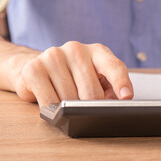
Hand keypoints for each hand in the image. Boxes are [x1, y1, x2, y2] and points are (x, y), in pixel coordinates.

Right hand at [12, 41, 132, 107]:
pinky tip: (54, 107)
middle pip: (92, 91)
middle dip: (92, 108)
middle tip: (88, 111)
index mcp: (98, 51)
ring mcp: (54, 56)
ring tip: (67, 104)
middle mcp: (77, 49)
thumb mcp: (97, 78)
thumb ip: (111, 89)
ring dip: (71, 110)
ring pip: (70, 99)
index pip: (114, 66)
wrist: (36, 67)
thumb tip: (119, 105)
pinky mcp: (34, 69)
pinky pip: (50, 102)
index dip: (121, 83)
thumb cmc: (74, 76)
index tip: (127, 98)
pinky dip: (54, 112)